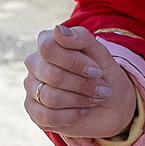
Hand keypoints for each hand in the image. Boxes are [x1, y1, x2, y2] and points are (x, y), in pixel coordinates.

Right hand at [24, 24, 137, 139]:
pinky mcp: (34, 111)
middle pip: (53, 75)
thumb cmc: (104, 75)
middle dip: (83, 85)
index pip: (48, 48)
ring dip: (79, 100)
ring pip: (50, 97)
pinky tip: (82, 112)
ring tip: (94, 99)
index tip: (97, 70)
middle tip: (102, 89)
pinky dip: (70, 116)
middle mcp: (35, 64)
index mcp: (47, 44)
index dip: (75, 62)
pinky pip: (46, 116)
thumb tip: (58, 30)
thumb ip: (81, 38)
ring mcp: (31, 88)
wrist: (112, 105)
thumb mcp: (100, 54)